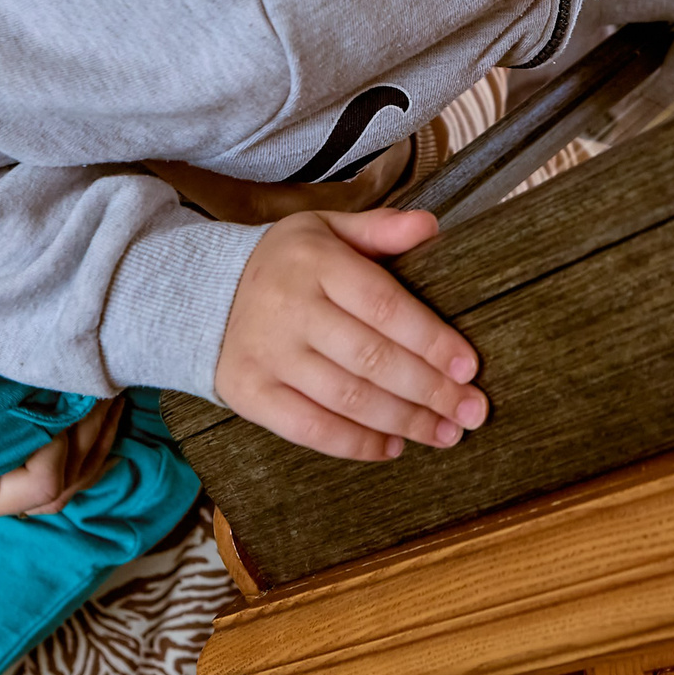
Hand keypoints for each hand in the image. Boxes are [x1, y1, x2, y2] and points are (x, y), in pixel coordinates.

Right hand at [212, 207, 485, 461]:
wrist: (202, 293)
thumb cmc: (288, 264)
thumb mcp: (327, 230)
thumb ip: (380, 230)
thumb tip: (431, 228)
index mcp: (316, 262)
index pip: (384, 306)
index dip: (431, 340)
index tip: (470, 367)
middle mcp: (289, 308)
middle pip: (372, 358)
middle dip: (429, 390)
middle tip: (471, 411)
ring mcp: (266, 354)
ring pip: (347, 398)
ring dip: (403, 421)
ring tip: (444, 433)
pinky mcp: (248, 393)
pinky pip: (309, 428)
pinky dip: (355, 444)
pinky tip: (393, 447)